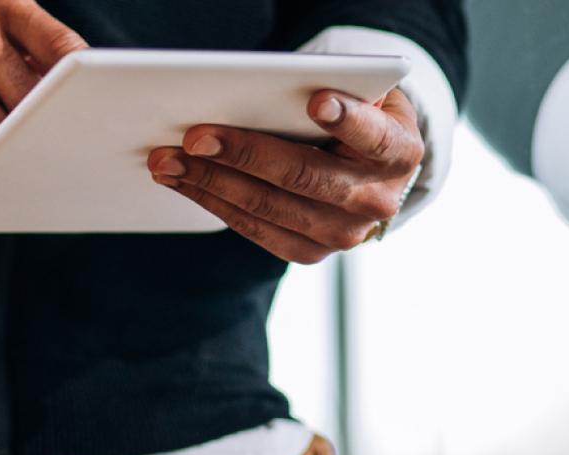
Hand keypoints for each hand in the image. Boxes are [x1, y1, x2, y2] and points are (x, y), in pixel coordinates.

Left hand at [146, 89, 424, 263]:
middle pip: (305, 177)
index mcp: (399, 152)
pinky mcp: (312, 252)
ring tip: (169, 161)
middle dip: (244, 155)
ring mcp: (344, 234)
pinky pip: (256, 230)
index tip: (317, 101)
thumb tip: (263, 90)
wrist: (374, 169)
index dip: (346, 121)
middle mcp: (377, 200)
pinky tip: (184, 182)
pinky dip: (214, 203)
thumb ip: (336, 91)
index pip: (373, 137)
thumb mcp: (364, 94)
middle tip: (195, 138)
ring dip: (211, 183)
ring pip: (270, 209)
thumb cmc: (360, 117)